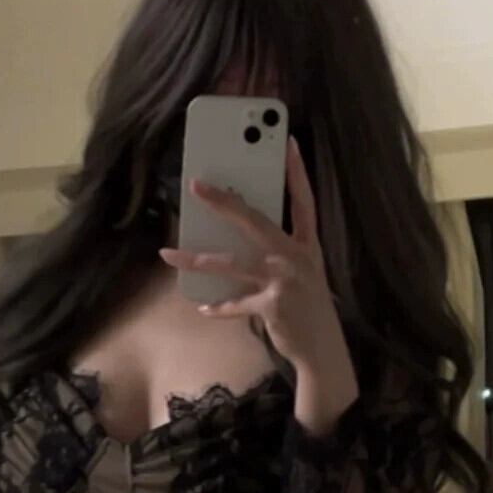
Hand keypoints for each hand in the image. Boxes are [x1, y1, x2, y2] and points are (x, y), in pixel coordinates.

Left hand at [159, 136, 354, 382]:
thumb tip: (240, 233)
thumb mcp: (302, 273)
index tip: (289, 142)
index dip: (297, 172)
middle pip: (255, 221)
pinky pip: (236, 303)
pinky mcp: (272, 306)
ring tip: (170, 253)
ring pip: (233, 262)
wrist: (323, 350)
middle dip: (224, 202)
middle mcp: (296, 258)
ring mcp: (284, 282)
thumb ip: (279, 252)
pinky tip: (203, 307)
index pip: (303, 201)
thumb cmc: (307, 308)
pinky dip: (219, 307)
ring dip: (198, 258)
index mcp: (306, 246)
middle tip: (196, 186)